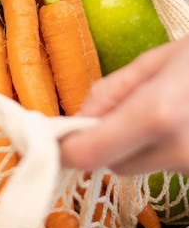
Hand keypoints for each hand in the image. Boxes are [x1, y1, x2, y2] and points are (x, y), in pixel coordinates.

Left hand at [60, 36, 188, 175]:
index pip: (88, 153)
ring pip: (134, 166)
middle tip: (121, 105)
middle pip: (110, 163)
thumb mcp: (152, 62)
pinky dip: (156, 147)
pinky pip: (158, 164)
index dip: (64, 148)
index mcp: (157, 114)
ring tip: (159, 108)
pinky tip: (175, 120)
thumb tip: (76, 120)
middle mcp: (175, 150)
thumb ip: (109, 93)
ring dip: (132, 144)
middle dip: (103, 139)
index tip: (53, 134)